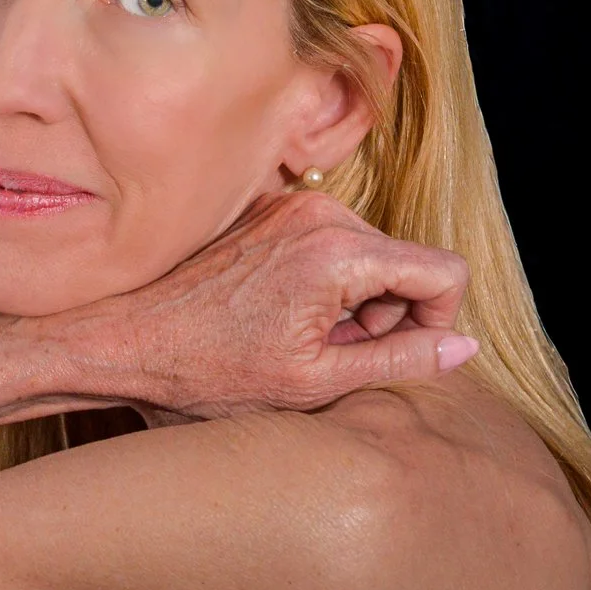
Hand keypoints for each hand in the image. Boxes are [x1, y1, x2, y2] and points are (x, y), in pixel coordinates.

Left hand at [55, 190, 476, 419]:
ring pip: (370, 253)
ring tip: (304, 338)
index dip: (436, 322)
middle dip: (390, 312)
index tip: (397, 353)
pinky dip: (324, 280)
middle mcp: (316, 212)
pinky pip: (329, 242)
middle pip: (406, 260)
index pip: (444, 271)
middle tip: (337, 354)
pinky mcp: (265, 211)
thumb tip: (463, 348)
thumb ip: (400, 360)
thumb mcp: (316, 383)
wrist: (127, 341)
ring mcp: (287, 206)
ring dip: (356, 300)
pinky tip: (281, 315)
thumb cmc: (210, 371)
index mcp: (336, 249)